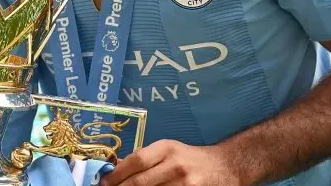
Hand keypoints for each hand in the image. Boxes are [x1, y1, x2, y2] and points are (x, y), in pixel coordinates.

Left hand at [100, 140, 239, 185]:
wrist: (226, 166)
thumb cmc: (192, 158)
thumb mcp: (169, 150)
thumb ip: (145, 158)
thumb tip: (116, 168)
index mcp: (167, 148)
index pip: (136, 160)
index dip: (117, 174)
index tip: (104, 183)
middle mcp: (175, 164)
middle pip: (141, 182)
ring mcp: (185, 183)